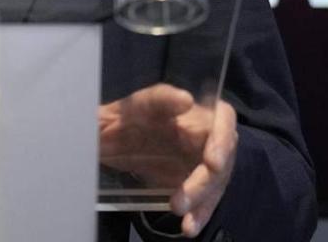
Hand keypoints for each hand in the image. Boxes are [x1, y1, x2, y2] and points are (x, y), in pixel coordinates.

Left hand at [100, 83, 237, 237]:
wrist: (103, 142)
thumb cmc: (120, 117)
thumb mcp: (135, 105)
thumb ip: (159, 99)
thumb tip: (186, 100)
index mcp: (195, 112)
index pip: (223, 119)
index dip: (223, 140)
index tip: (212, 161)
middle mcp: (204, 137)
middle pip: (220, 159)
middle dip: (204, 183)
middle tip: (181, 201)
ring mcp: (199, 163)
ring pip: (213, 184)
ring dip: (202, 204)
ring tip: (185, 221)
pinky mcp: (191, 185)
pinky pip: (202, 201)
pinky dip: (197, 215)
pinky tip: (189, 228)